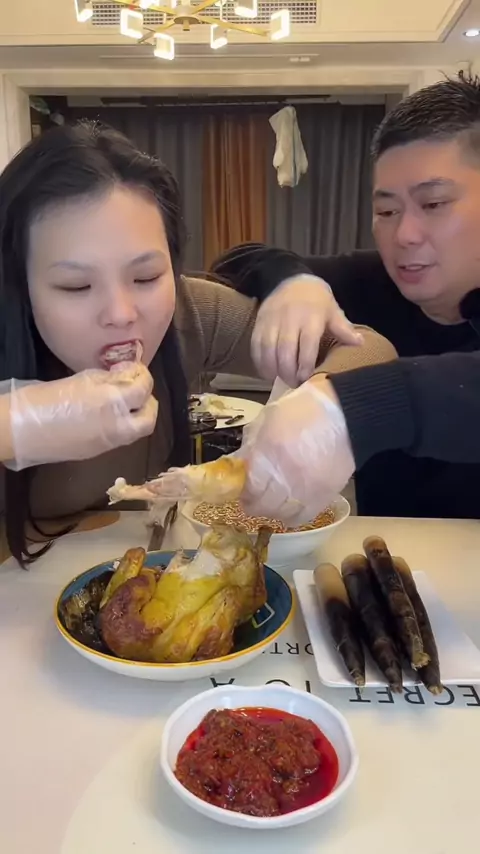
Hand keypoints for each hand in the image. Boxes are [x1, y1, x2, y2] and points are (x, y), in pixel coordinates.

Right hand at [8, 362, 157, 468]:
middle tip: (138, 390)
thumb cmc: (46, 398)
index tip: (136, 370)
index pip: (143, 389)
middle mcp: (117, 426)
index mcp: (111, 402)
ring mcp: (109, 442)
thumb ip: (108, 378)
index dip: (144, 376)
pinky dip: (124, 425)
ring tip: (124, 401)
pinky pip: (121, 439)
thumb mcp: (81, 379)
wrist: (21, 430)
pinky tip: (108, 415)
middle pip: (150, 418)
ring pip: (138, 432)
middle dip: (150, 403)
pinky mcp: (98, 452)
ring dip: (138, 416)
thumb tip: (126, 375)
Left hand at [239, 376, 354, 523]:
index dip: (241, 491)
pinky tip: (289, 506)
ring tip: (271, 501)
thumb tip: (241, 466)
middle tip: (253, 497)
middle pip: (261, 505)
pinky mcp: (324, 497)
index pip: (249, 486)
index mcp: (270, 451)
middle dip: (253, 503)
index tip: (241, 487)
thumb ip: (253, 444)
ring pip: (280, 514)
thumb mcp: (269, 418)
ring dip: (271, 510)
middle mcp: (287, 474)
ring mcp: (307, 488)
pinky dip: (291, 516)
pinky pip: (301, 518)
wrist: (345, 415)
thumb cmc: (303, 411)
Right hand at [251, 275, 362, 387]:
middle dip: (288, 371)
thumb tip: (360, 344)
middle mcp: (289, 319)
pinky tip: (266, 372)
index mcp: (310, 318)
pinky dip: (259, 362)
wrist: (290, 279)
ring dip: (272, 368)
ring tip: (279, 380)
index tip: (306, 378)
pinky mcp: (259, 323)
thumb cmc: (316, 300)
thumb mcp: (332, 311)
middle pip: (285, 350)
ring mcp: (272, 321)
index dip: (305, 364)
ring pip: (268, 349)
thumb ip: (344, 329)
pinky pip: (255, 345)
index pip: (307, 344)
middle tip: (293, 384)